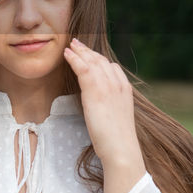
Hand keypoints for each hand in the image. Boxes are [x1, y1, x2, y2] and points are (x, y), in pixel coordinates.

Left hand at [62, 38, 141, 166]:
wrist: (120, 149)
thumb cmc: (117, 140)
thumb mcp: (117, 118)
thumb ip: (110, 106)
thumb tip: (101, 106)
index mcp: (125, 90)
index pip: (112, 67)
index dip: (98, 59)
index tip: (89, 55)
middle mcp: (118, 84)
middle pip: (101, 61)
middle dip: (88, 51)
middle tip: (77, 44)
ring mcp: (108, 86)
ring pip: (92, 62)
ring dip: (80, 51)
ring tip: (70, 45)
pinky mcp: (95, 92)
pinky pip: (83, 69)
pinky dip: (74, 59)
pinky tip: (66, 54)